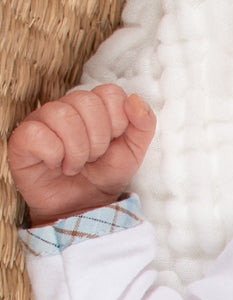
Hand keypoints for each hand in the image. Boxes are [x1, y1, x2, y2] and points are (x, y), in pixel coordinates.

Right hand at [7, 83, 155, 225]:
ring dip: (77, 149)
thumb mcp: (135, 152)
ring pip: (61, 115)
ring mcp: (41, 121)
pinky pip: (37, 133)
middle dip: (98, 139)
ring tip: (76, 165)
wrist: (83, 206)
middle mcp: (66, 108)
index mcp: (95, 107)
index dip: (118, 121)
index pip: (110, 93)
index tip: (113, 143)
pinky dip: (54, 154)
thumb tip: (135, 100)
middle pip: (86, 101)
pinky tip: (56, 165)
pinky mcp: (22, 140)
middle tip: (93, 158)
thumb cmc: (105, 175)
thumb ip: (143, 124)